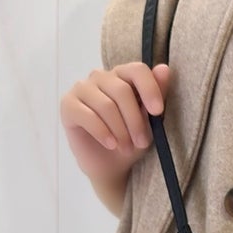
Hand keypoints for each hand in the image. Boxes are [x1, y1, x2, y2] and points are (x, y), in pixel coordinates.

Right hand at [59, 61, 170, 181]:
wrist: (111, 164)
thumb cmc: (132, 139)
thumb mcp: (150, 120)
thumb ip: (158, 93)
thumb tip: (165, 69)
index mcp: (123, 75)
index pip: (137, 70)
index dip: (149, 89)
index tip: (158, 112)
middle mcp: (101, 76)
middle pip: (122, 90)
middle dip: (135, 121)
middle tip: (142, 143)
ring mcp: (82, 88)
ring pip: (106, 105)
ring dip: (120, 131)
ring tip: (127, 148)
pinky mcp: (68, 105)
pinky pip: (87, 115)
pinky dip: (102, 132)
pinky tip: (111, 144)